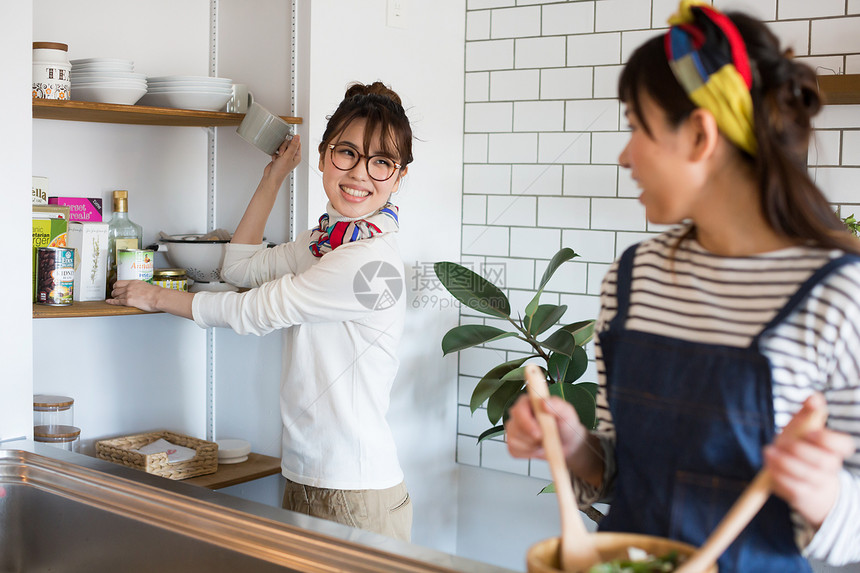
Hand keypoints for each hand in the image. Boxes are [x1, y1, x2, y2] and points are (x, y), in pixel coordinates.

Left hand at [106, 279, 163, 311]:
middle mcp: (129, 287)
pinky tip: (109, 302)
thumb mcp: (147, 285)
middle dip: (114, 292)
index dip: (116, 286)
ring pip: (116, 295)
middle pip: (116, 288)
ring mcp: (128, 294)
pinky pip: (117, 301)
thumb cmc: (156, 293)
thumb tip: (142, 289)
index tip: (115, 287)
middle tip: (114, 294)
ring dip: (114, 297)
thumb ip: (141, 287)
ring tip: (113, 298)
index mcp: (134, 282)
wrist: (158, 297)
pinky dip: (112, 302)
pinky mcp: (128, 301)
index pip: (120, 282)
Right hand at [263, 133, 300, 184]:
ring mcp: (285, 157)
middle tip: (282, 153)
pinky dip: (275, 153)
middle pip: (288, 143)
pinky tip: (275, 159)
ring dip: (279, 150)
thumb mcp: (288, 156)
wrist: (271, 177)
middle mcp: (292, 156)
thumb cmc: (280, 171)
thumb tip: (297, 137)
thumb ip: (293, 145)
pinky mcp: (279, 157)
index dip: (291, 142)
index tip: (287, 143)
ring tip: (278, 157)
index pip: (297, 143)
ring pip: (282, 146)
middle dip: (283, 147)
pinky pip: (276, 150)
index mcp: (297, 156)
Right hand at [505, 394, 588, 460]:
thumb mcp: (567, 413)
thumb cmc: (566, 425)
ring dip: (532, 446)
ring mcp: (513, 428)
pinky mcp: (513, 443)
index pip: (519, 410)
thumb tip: (544, 402)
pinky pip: (514, 451)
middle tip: (546, 438)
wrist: (566, 442)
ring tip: (544, 442)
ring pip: (514, 441)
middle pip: (515, 427)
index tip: (539, 433)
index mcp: (528, 402)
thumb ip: (557, 405)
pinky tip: (537, 448)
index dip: (526, 423)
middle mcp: (518, 413)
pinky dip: (528, 453)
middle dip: (532, 438)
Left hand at [764, 394, 855, 528]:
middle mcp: (831, 468)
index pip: (843, 445)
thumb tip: (814, 396)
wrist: (805, 485)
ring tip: (769, 452)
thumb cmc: (803, 450)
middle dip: (800, 450)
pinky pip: (793, 488)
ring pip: (807, 476)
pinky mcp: (802, 496)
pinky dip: (779, 476)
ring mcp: (818, 484)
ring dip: (785, 463)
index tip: (809, 432)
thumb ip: (809, 413)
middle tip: (782, 442)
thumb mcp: (804, 430)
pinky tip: (769, 466)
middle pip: (824, 461)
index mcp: (835, 450)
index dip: (827, 439)